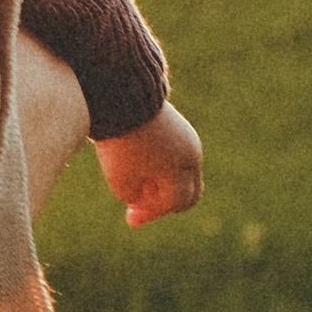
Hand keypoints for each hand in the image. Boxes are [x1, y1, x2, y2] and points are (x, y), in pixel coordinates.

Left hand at [96, 103, 203, 226]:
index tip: (129, 217)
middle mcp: (191, 155)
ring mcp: (189, 139)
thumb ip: (134, 198)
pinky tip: (140, 164)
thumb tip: (141, 198)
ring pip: (184, 176)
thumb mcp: (120, 178)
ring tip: (136, 180)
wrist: (123, 94)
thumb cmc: (121, 140)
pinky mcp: (180, 127)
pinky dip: (164, 168)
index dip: (151, 212)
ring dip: (163, 185)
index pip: (174, 203)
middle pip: (190, 194)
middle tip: (139, 208)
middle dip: (165, 204)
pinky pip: (178, 157)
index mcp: (180, 170)